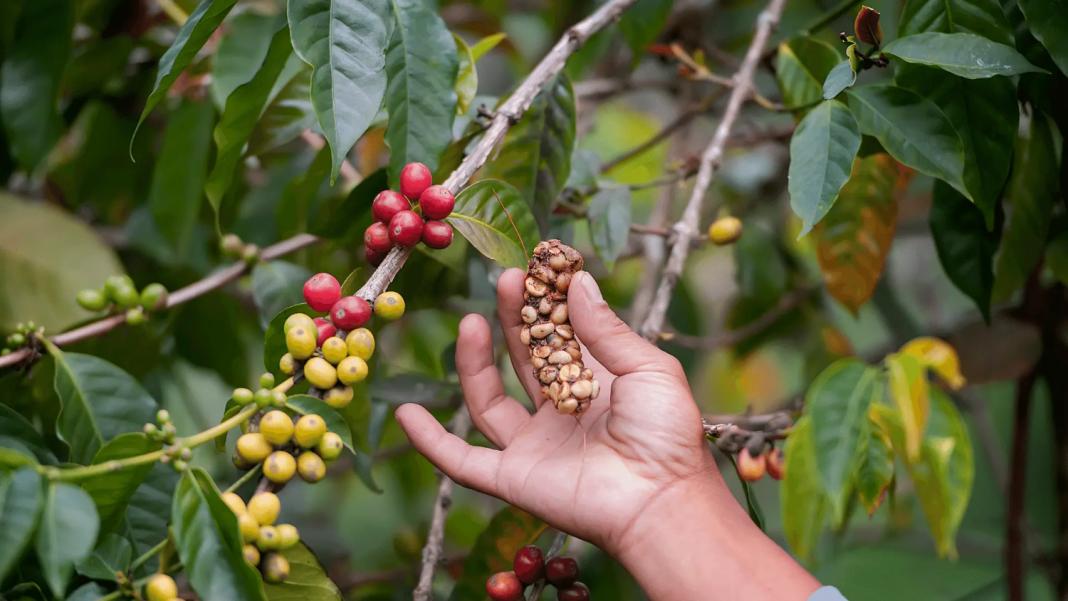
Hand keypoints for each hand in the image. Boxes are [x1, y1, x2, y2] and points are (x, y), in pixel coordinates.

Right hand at [396, 269, 720, 553]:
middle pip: (523, 361)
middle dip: (512, 320)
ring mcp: (535, 446)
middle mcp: (562, 414)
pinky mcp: (514, 478)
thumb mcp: (647, 369)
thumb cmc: (668, 436)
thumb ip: (607, 330)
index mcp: (597, 386)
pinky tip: (405, 413)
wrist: (660, 500)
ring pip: (489, 401)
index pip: (562, 338)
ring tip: (472, 321)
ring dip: (474, 363)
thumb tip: (578, 281)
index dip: (547, 304)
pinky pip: (462, 461)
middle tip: (505, 280)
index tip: (536, 268)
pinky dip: (430, 442)